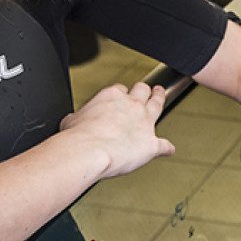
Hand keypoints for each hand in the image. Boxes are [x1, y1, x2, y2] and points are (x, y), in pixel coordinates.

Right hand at [60, 82, 174, 178]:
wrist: (89, 151)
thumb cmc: (78, 137)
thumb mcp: (71, 120)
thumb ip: (77, 118)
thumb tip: (73, 120)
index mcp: (111, 97)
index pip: (120, 90)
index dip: (122, 93)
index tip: (121, 96)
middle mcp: (131, 106)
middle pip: (142, 91)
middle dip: (144, 89)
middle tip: (147, 89)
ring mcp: (144, 123)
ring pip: (157, 105)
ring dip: (160, 100)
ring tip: (161, 96)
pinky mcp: (152, 143)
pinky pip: (164, 145)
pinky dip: (167, 148)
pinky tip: (169, 149)